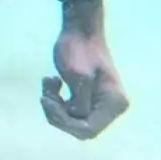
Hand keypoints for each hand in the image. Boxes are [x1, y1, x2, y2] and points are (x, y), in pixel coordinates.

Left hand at [41, 0, 127, 139]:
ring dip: (54, 104)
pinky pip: (68, 110)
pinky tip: (51, 80)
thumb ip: (80, 103)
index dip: (65, 122)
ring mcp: (100, 103)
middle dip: (58, 114)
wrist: (79, 30)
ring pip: (71, 119)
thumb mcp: (78, 76)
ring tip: (49, 82)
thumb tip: (79, 121)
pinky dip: (55, 99)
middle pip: (79, 128)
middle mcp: (112, 107)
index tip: (47, 102)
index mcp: (115, 103)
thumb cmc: (79, 49)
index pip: (88, 129)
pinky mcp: (88, 98)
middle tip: (45, 94)